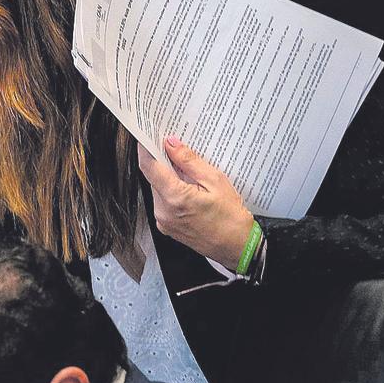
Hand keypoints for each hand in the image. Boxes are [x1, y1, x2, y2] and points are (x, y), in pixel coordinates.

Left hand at [138, 137, 253, 269]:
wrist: (238, 247)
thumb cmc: (231, 218)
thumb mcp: (215, 181)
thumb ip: (189, 161)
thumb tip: (171, 144)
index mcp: (174, 198)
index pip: (149, 166)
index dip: (146, 148)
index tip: (147, 135)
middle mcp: (163, 211)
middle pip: (153, 178)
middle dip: (161, 162)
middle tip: (174, 148)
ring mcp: (163, 221)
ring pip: (158, 189)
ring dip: (168, 177)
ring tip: (188, 172)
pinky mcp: (166, 226)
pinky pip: (163, 202)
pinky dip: (171, 191)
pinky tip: (188, 188)